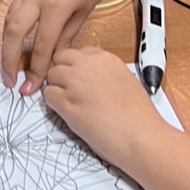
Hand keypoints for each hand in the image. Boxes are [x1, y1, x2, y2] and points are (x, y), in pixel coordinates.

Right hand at [0, 0, 122, 93]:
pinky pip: (13, 8)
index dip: (36, 70)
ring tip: (7, 64)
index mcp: (56, 6)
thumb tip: (55, 56)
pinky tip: (13, 39)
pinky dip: (10, 26)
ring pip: (8, 21)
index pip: (42, 46)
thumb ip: (68, 33)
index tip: (32, 87)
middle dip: (9, 60)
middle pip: (14, 35)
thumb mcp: (86, 8)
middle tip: (9, 80)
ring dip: (5, 45)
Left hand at [43, 46, 163, 173]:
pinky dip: (53, 103)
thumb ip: (106, 73)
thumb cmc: (138, 115)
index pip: (78, 52)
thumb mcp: (126, 80)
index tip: (80, 79)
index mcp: (105, 58)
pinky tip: (67, 113)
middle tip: (70, 90)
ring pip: (51, 75)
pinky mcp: (67, 103)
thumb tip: (93, 76)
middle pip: (60, 59)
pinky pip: (48, 95)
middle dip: (62, 73)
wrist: (141, 137)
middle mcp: (88, 65)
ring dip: (56, 87)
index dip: (76, 67)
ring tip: (70, 103)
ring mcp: (75, 83)